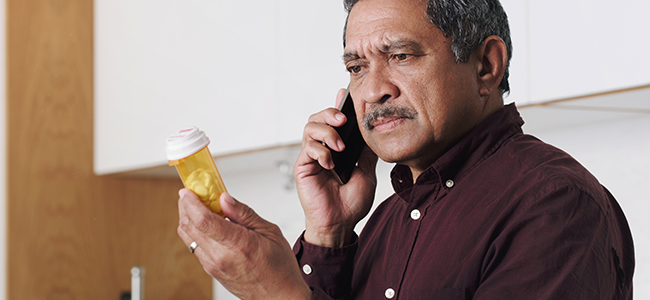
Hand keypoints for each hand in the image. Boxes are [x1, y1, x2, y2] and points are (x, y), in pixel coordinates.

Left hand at [177, 189, 311, 299]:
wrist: (279, 296)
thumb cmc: (279, 267)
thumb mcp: (269, 232)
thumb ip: (244, 213)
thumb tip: (225, 198)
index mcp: (237, 244)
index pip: (204, 220)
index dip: (191, 202)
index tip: (187, 190)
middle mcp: (220, 257)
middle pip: (190, 226)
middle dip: (185, 206)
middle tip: (191, 192)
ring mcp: (213, 266)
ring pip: (188, 237)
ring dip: (187, 218)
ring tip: (197, 205)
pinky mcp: (211, 270)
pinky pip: (195, 247)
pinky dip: (195, 231)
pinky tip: (205, 223)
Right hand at [293, 88, 377, 247]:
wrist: (341, 223)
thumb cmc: (351, 202)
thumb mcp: (367, 171)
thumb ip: (366, 151)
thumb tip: (373, 130)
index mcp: (336, 147)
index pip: (334, 120)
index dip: (337, 105)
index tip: (345, 94)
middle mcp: (322, 148)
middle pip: (317, 118)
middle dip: (330, 112)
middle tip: (343, 119)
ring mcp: (311, 157)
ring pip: (309, 128)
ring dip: (326, 132)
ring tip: (339, 146)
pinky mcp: (302, 167)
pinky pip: (307, 148)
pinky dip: (320, 151)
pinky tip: (330, 162)